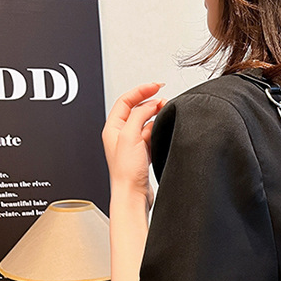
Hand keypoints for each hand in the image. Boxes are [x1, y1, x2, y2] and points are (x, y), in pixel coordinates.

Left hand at [102, 82, 166, 208]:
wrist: (132, 195)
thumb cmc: (126, 172)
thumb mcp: (131, 136)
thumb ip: (139, 115)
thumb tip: (151, 104)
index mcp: (112, 127)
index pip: (126, 100)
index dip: (141, 90)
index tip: (156, 86)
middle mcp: (120, 134)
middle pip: (136, 109)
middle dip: (151, 101)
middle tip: (165, 98)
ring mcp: (132, 144)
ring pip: (145, 121)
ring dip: (156, 115)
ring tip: (167, 111)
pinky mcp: (142, 153)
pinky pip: (151, 134)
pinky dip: (159, 128)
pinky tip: (165, 128)